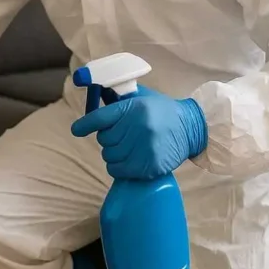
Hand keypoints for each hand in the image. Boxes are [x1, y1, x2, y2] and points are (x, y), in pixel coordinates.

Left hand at [70, 85, 206, 179]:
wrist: (191, 128)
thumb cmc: (161, 110)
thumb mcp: (141, 98)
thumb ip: (118, 100)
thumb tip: (93, 98)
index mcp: (134, 108)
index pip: (100, 118)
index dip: (85, 125)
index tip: (77, 129)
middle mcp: (138, 127)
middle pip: (103, 139)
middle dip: (107, 138)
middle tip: (120, 136)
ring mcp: (144, 148)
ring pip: (109, 156)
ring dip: (113, 153)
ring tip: (126, 148)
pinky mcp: (149, 166)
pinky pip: (118, 170)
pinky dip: (118, 167)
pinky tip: (127, 161)